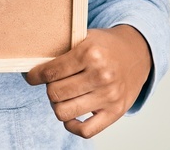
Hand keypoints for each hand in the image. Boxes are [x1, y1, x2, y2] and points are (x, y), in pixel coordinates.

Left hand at [23, 25, 151, 138]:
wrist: (138, 53)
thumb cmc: (105, 45)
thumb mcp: (84, 38)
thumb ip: (62, 51)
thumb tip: (33, 68)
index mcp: (90, 53)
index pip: (50, 72)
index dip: (35, 76)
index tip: (32, 77)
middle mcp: (101, 75)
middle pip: (55, 93)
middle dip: (49, 88)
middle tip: (53, 83)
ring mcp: (109, 96)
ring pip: (64, 112)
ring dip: (58, 105)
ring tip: (63, 96)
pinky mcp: (115, 112)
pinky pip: (85, 131)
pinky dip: (72, 125)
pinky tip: (72, 114)